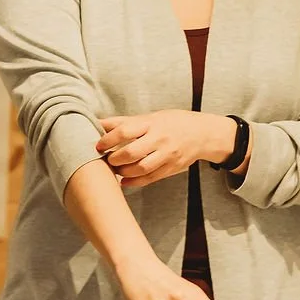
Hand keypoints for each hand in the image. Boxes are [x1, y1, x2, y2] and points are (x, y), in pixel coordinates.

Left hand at [97, 111, 232, 188]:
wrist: (201, 133)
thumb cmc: (171, 123)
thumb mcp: (149, 117)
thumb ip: (124, 122)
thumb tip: (98, 122)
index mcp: (152, 123)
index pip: (125, 131)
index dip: (108, 140)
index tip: (99, 145)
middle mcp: (160, 138)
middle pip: (132, 153)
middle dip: (115, 159)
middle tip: (106, 160)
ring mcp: (167, 155)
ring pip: (141, 168)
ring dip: (123, 172)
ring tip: (115, 170)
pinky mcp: (171, 168)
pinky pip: (150, 178)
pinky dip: (134, 182)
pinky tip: (124, 180)